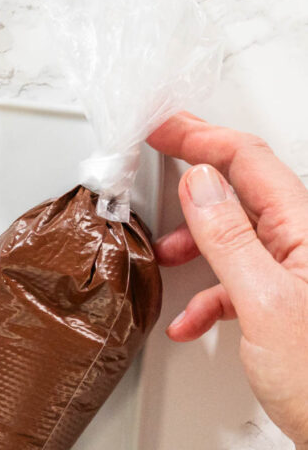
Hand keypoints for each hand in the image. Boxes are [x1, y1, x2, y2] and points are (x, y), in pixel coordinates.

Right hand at [147, 112, 307, 449]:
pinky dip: (209, 297)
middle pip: (243, 191)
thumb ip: (229, 239)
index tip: (163, 128)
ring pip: (236, 238)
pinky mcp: (285, 308)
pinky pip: (239, 284)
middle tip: (157, 162)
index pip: (249, 161)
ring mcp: (295, 276)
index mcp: (305, 230)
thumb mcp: (264, 301)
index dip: (202, 137)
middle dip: (195, 182)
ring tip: (164, 256)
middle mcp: (303, 246)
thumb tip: (200, 185)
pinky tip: (191, 321)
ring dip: (196, 244)